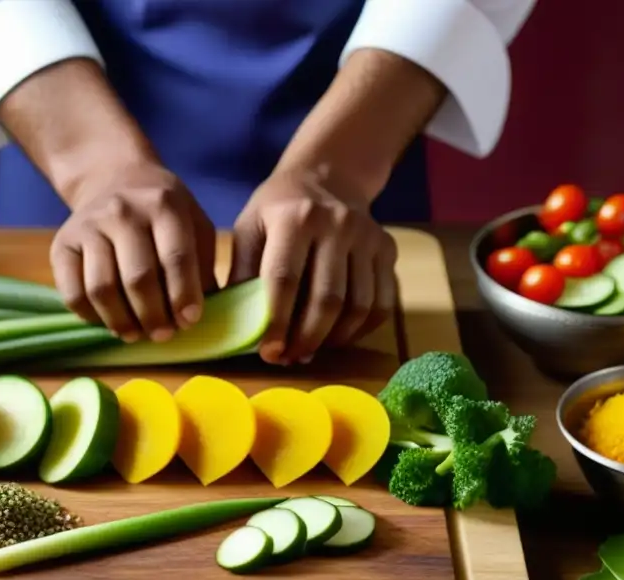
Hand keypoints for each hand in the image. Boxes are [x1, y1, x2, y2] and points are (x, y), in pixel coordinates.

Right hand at [50, 162, 215, 341]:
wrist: (113, 180)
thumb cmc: (163, 214)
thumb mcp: (194, 225)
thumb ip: (202, 267)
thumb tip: (203, 316)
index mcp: (163, 204)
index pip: (175, 258)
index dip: (183, 296)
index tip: (189, 321)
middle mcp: (122, 211)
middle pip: (137, 278)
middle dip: (153, 316)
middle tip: (163, 335)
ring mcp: (87, 226)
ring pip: (102, 289)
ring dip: (122, 322)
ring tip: (136, 334)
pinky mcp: (61, 244)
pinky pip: (72, 293)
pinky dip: (91, 317)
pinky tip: (108, 322)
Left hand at [229, 167, 396, 364]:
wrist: (328, 176)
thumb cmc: (279, 209)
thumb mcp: (250, 227)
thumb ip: (241, 272)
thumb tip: (235, 325)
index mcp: (295, 217)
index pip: (285, 279)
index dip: (277, 322)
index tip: (269, 352)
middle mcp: (337, 223)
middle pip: (327, 298)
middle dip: (306, 338)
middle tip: (289, 358)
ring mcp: (368, 237)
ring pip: (358, 306)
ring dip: (333, 339)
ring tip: (309, 351)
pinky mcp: (388, 249)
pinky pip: (381, 303)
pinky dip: (360, 330)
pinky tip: (336, 337)